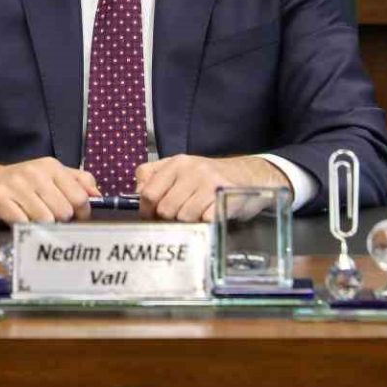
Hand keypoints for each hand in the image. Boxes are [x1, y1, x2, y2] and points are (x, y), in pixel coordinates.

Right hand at [0, 158, 98, 224]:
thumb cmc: (20, 183)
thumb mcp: (50, 175)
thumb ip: (77, 181)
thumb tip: (98, 195)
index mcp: (51, 166)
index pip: (80, 197)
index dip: (81, 214)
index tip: (73, 217)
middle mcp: (35, 172)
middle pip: (64, 212)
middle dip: (59, 221)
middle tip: (48, 218)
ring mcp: (16, 185)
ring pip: (45, 220)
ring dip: (41, 226)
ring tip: (32, 219)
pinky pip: (23, 223)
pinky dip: (24, 228)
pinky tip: (19, 222)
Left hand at [135, 155, 290, 221]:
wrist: (249, 175)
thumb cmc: (209, 178)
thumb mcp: (180, 170)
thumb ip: (154, 177)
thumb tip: (137, 194)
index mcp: (176, 163)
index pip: (148, 193)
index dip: (147, 211)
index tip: (152, 218)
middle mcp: (192, 170)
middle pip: (165, 209)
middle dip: (168, 220)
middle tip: (177, 219)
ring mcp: (210, 183)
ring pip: (183, 217)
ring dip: (188, 223)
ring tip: (196, 216)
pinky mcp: (226, 196)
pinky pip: (205, 219)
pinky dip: (205, 224)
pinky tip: (209, 217)